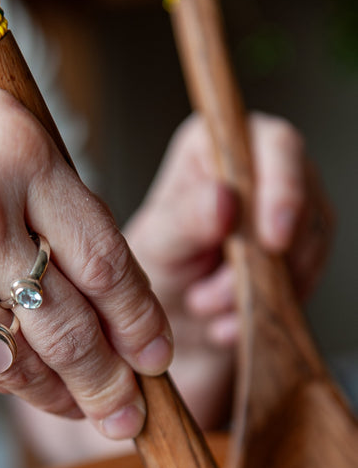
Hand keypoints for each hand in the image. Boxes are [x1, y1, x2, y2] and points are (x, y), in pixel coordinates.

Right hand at [0, 57, 173, 438]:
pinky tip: (32, 386)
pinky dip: (11, 381)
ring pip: (24, 359)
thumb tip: (104, 282)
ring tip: (89, 406)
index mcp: (19, 156)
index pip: (105, 260)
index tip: (157, 352)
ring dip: (63, 391)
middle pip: (71, 326)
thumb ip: (56, 202)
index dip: (139, 318)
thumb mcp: (2, 133)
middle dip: (110, 380)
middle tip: (132, 410)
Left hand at [124, 112, 332, 426]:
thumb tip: (223, 199)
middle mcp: (258, 168)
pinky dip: (270, 305)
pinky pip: (309, 276)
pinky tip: (228, 323)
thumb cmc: (157, 263)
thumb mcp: (158, 243)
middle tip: (210, 296)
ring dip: (261, 288)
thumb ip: (185, 220)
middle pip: (301, 198)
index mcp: (215, 147)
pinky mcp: (300, 247)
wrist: (170, 309)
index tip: (272, 241)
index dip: (283, 188)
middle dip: (262, 259)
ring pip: (309, 242)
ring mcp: (285, 208)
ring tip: (206, 307)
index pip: (273, 145)